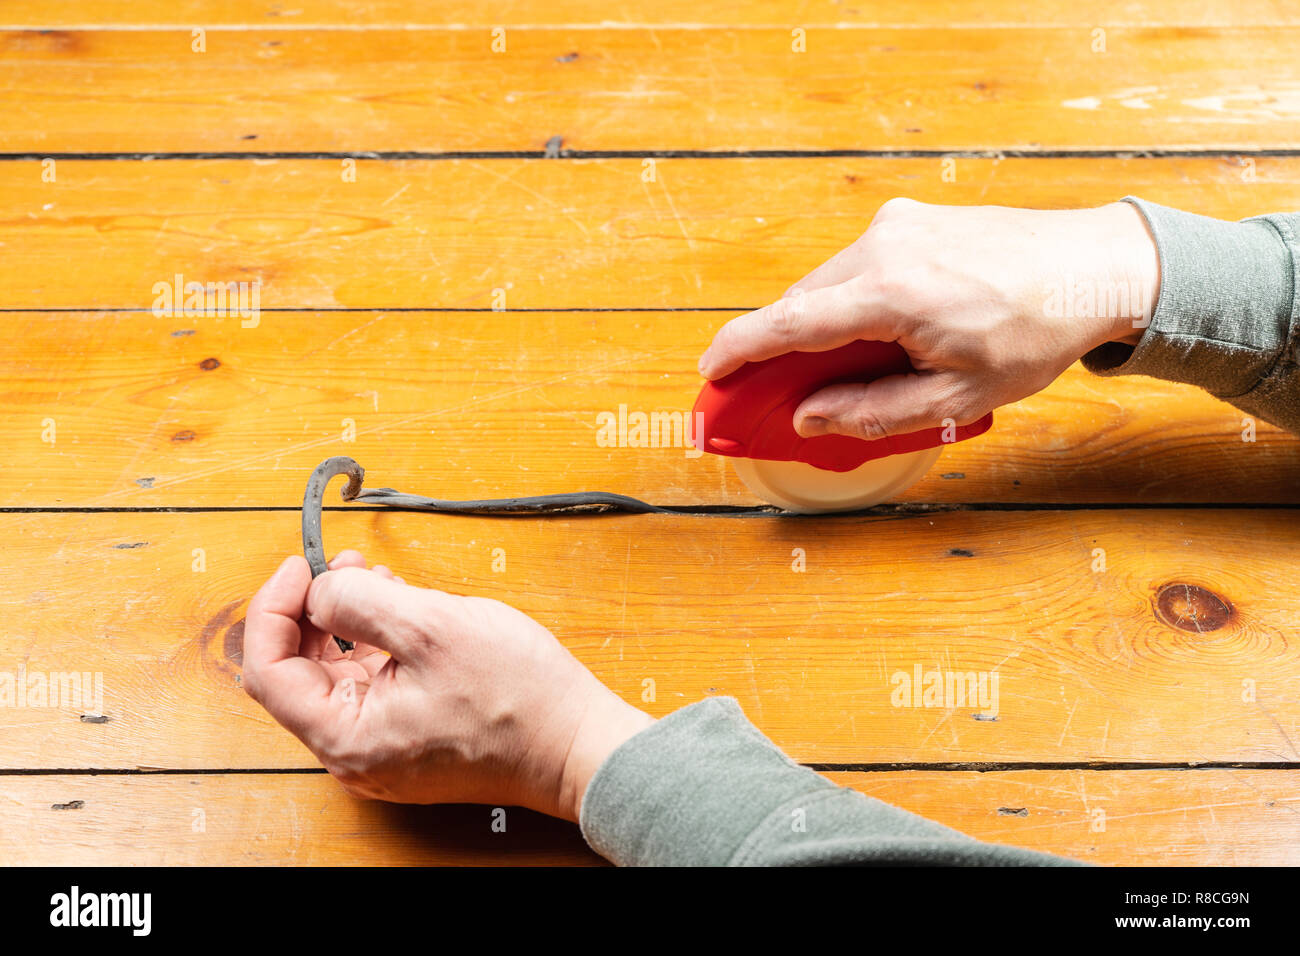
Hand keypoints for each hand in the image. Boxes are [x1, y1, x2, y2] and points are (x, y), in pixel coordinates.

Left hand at [242, 551, 654, 821]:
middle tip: (344, 564)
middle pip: (299, 674)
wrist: (578, 746)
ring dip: (346, 624)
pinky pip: (372, 689)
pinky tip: (402, 614)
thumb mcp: (432, 626)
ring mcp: (383, 753)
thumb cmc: (519, 698)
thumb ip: (360, 601)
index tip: (303, 566)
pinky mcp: (410, 744)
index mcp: (347, 738)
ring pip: (337, 678)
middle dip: (312, 610)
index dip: (275, 608)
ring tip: (377, 580)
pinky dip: (374, 646)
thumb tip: (320, 590)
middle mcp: (355, 756)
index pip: (269, 672)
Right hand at [698, 198, 1159, 439]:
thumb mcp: (960, 395)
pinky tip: (875, 332)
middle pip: (803, 303)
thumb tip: (812, 417)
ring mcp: (897, 224)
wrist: (1096, 266)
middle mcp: (885, 245)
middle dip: (778, 347)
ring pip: (828, 283)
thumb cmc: (1038, 330)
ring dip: (819, 325)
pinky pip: (855, 265)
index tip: (710, 371)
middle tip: (767, 391)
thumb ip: (875, 412)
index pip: (791, 324)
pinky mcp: (910, 219)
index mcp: (894, 293)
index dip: (740, 350)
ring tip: (840, 369)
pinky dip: (848, 300)